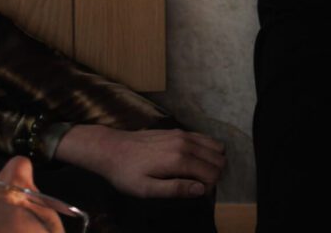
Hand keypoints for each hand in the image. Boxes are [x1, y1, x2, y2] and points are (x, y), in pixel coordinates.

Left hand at [56, 125, 225, 198]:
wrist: (112, 148)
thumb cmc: (127, 174)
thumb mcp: (147, 190)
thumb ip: (175, 189)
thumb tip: (201, 189)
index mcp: (179, 159)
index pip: (212, 174)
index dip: (210, 189)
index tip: (198, 198)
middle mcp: (185, 143)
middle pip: (218, 158)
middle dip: (215, 175)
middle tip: (199, 188)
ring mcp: (183, 134)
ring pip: (215, 146)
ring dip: (213, 162)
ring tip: (199, 176)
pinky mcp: (178, 131)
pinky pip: (205, 138)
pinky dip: (207, 151)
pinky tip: (194, 163)